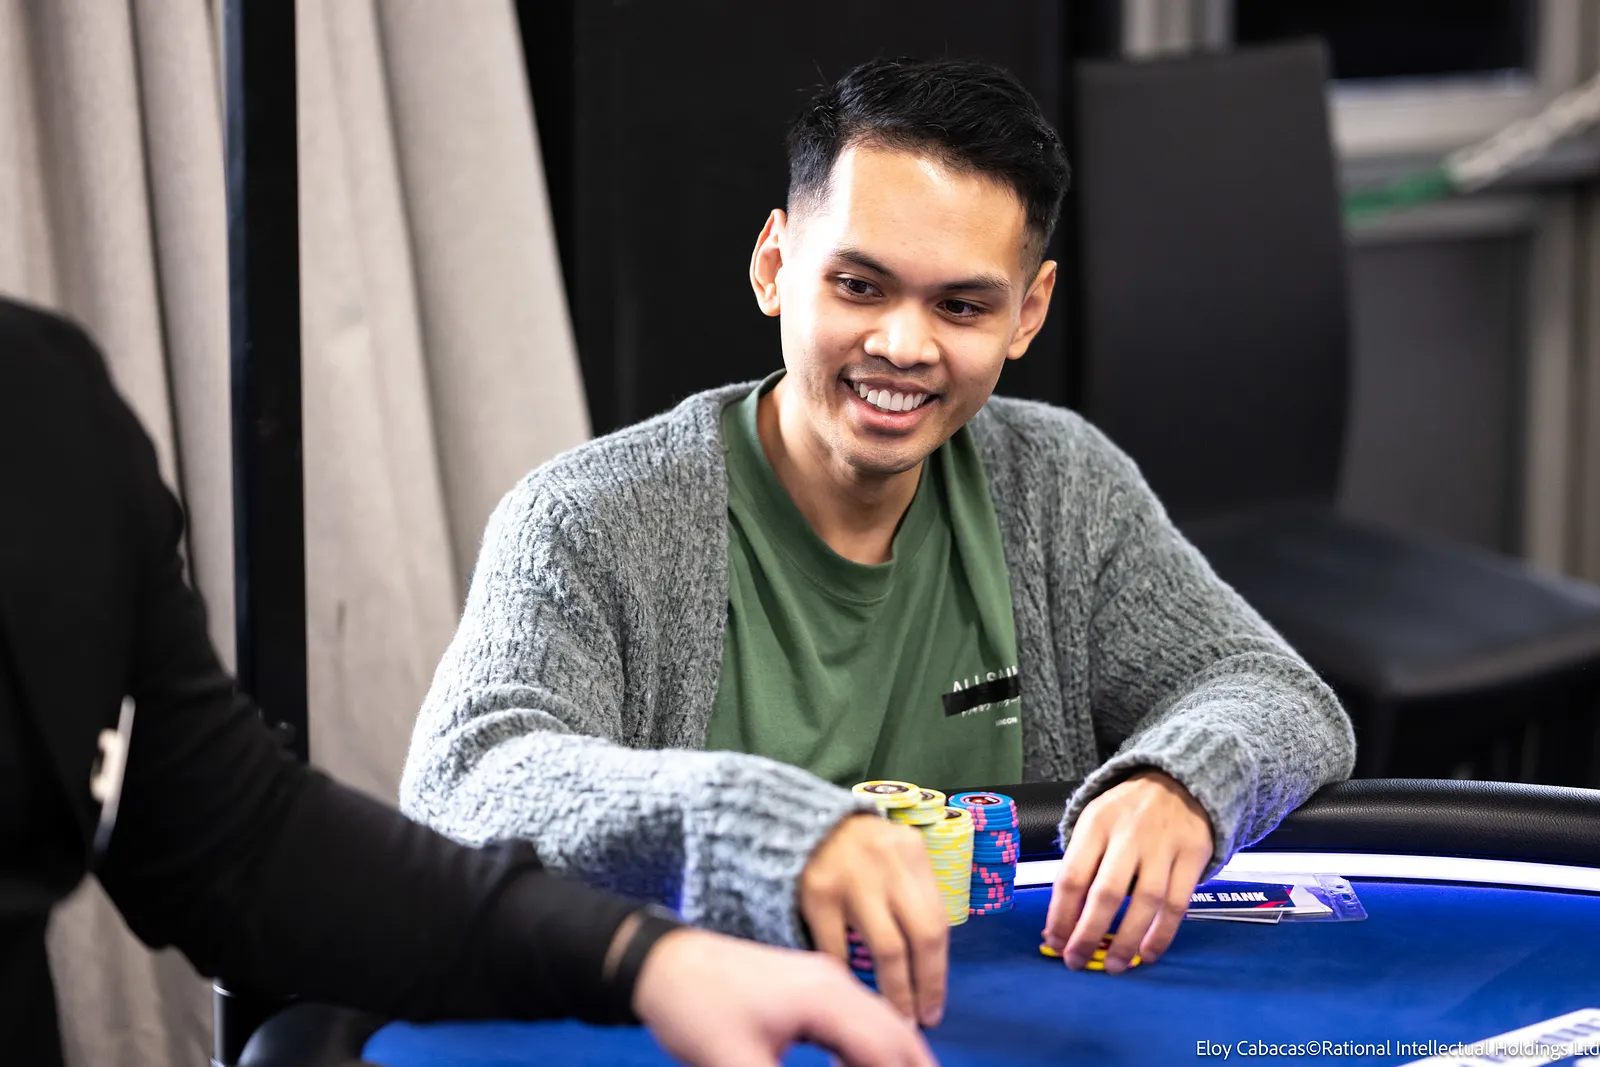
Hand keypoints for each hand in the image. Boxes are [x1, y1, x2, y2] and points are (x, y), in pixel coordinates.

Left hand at [633, 928, 938, 1066]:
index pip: (887, 1050)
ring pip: (881, 1023)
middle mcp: (833, 983)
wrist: (660, 963)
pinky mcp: (809, 985)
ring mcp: (823, 980)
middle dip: (915, 1066)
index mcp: (823, 998)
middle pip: (896, 1032)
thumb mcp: (735, 1064)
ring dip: (894, 1059)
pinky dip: (871, 1048)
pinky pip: (858, 1019)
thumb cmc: (694, 1009)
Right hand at [799, 813, 948, 1025]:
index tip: (935, 1005)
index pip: (938, 920)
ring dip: (894, 991)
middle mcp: (888, 863)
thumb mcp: (890, 854)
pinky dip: (848, 975)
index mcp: (912, 851)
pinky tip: (851, 992)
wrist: (793, 822)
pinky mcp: (817, 893)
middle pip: (920, 936)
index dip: (939, 971)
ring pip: (886, 949)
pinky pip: (839, 950)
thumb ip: (910, 893)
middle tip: (918, 1020)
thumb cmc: (852, 848)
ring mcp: (852, 877)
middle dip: (923, 986)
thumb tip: (927, 963)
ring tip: (893, 1014)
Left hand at [1042, 769, 1212, 972]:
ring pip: (1145, 903)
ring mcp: (1163, 846)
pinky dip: (1162, 934)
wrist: (1179, 780)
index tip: (1055, 942)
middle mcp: (1128, 835)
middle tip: (1077, 962)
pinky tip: (1148, 953)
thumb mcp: (1095, 822)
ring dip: (1127, 940)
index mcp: (1095, 824)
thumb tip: (1062, 920)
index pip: (1072, 876)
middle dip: (1088, 934)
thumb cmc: (1127, 811)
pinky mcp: (1192, 857)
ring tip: (1115, 965)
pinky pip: (1177, 904)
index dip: (1060, 915)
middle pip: (1106, 893)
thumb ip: (1080, 863)